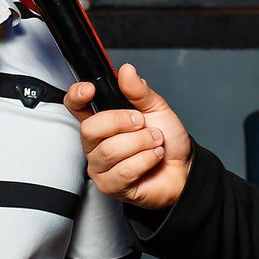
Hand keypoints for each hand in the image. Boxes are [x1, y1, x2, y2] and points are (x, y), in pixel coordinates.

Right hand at [66, 63, 192, 209]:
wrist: (183, 168)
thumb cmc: (167, 141)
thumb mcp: (156, 108)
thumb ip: (138, 90)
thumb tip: (126, 71)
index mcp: (103, 121)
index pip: (75, 107)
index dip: (76, 96)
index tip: (90, 89)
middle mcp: (96, 144)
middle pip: (89, 129)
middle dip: (121, 122)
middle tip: (142, 124)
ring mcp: (101, 167)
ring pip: (109, 150)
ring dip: (141, 143)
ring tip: (154, 142)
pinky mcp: (111, 186)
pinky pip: (123, 170)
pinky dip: (146, 160)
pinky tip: (153, 158)